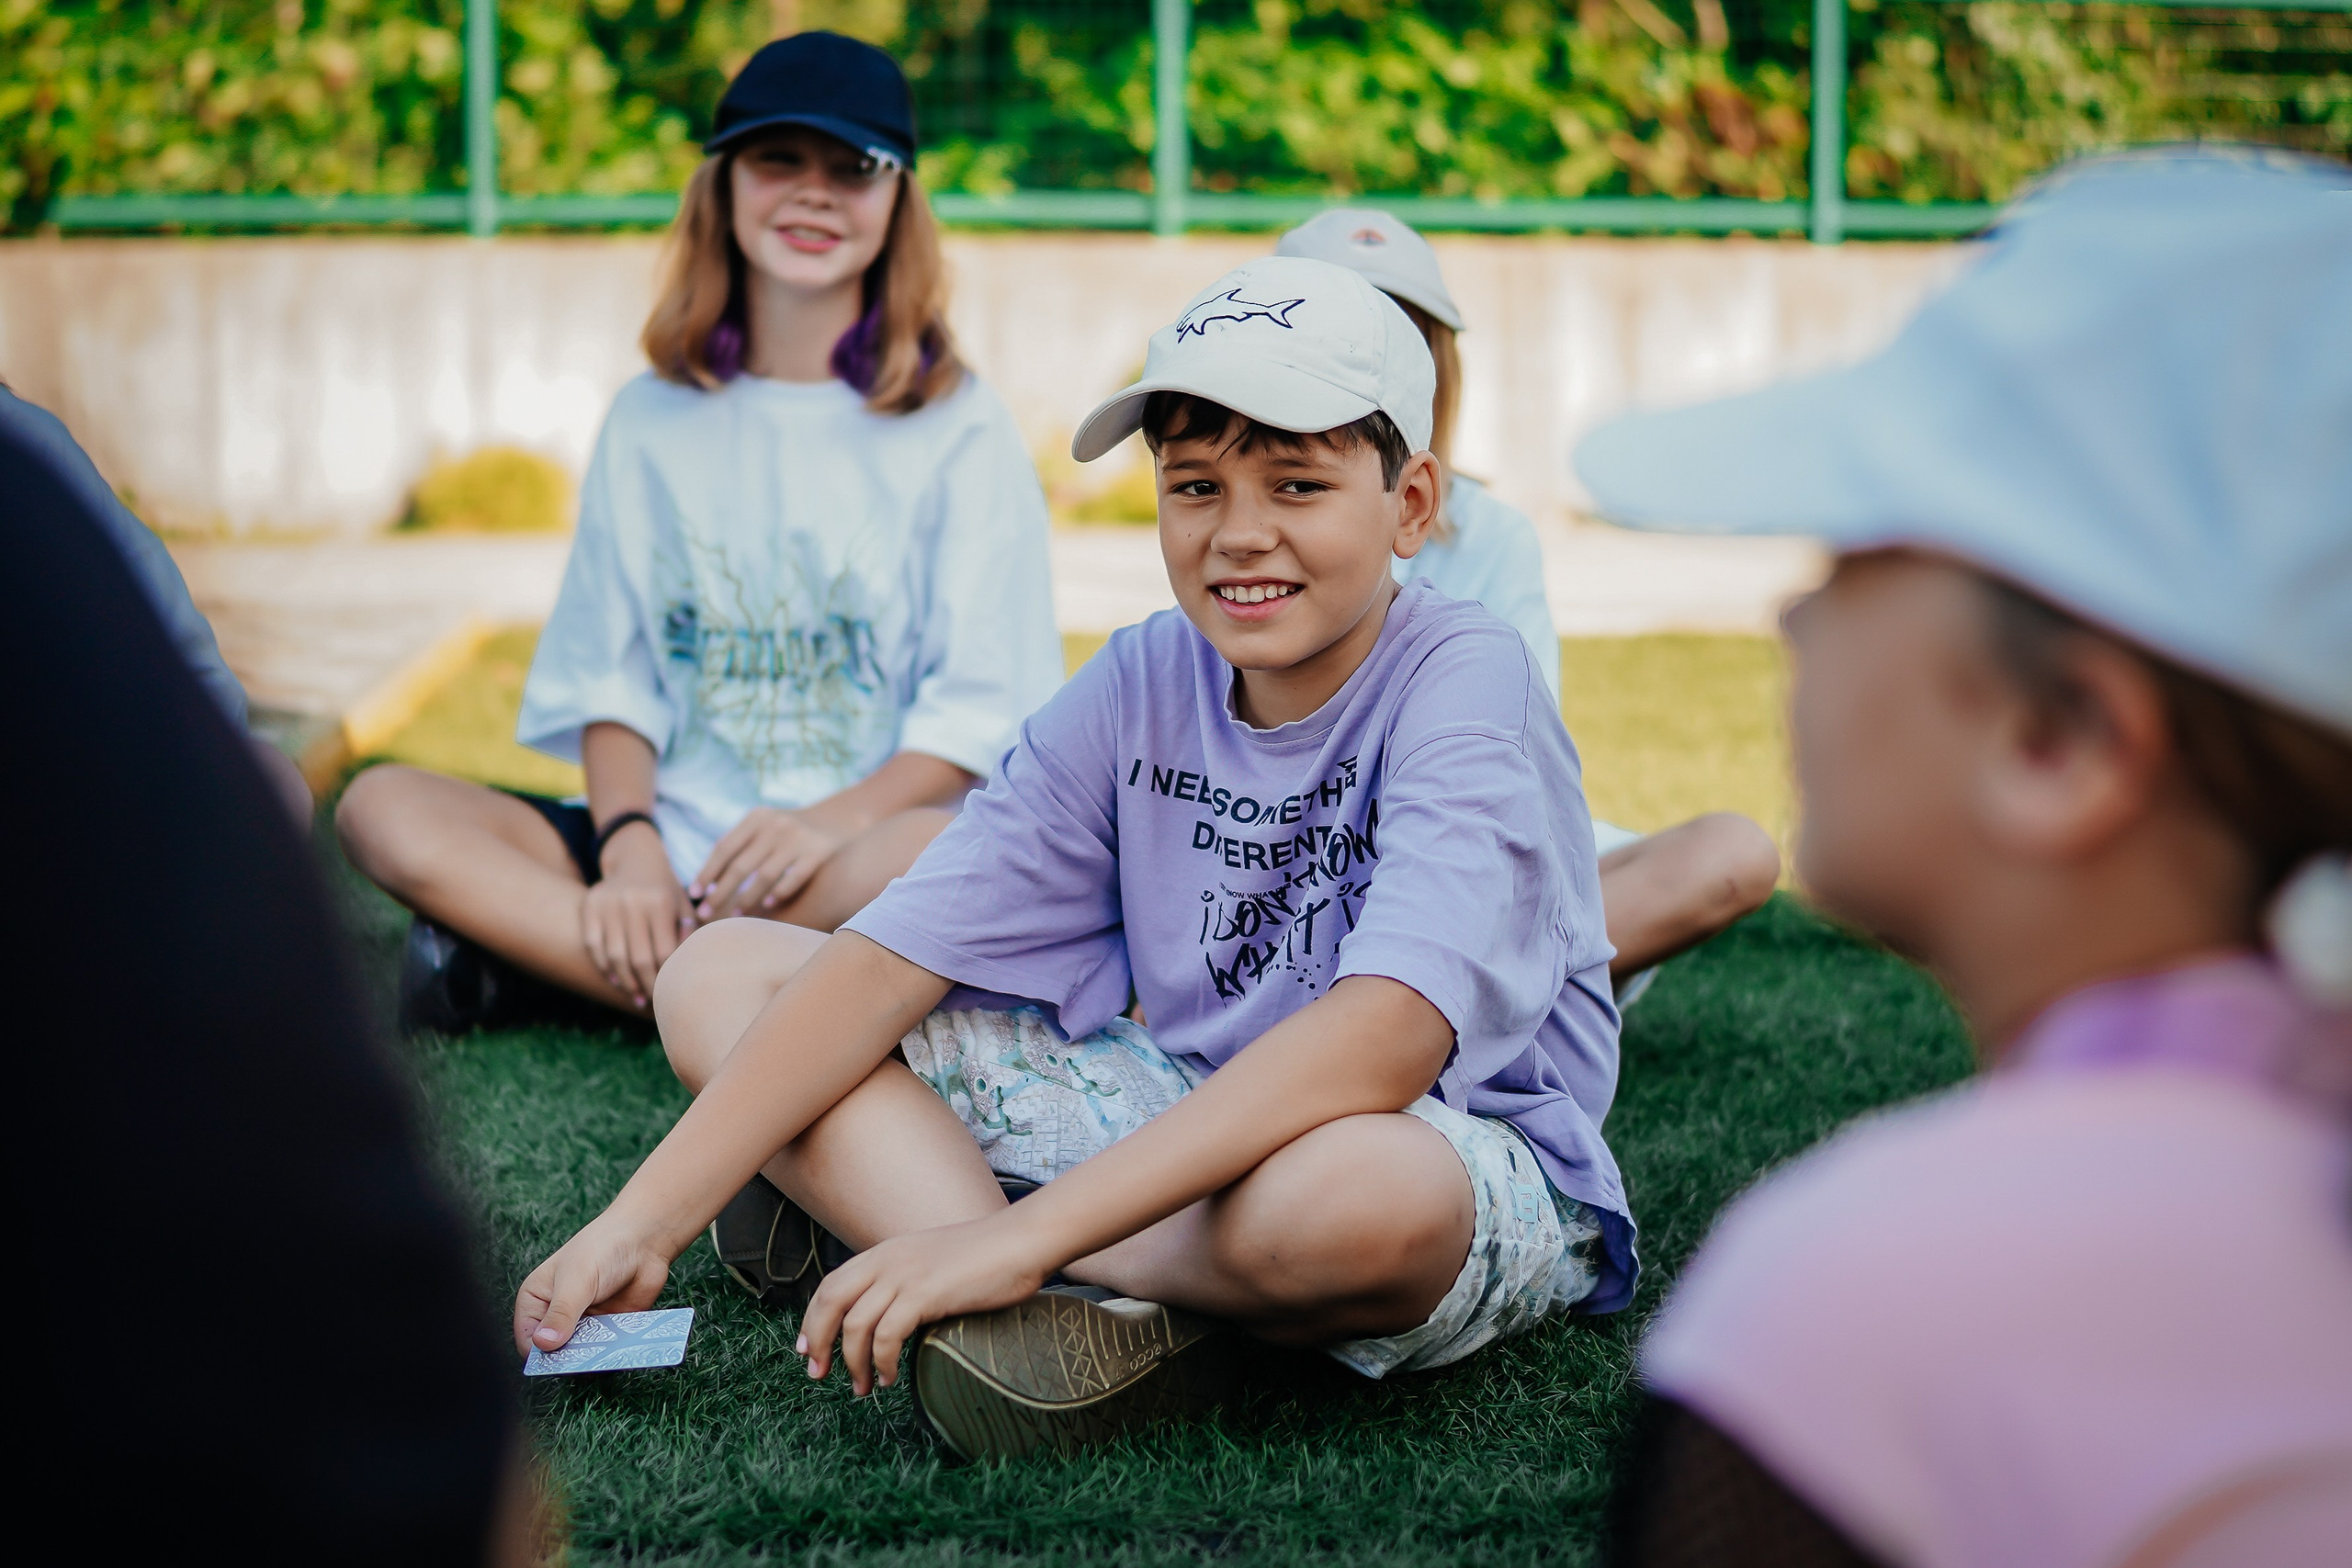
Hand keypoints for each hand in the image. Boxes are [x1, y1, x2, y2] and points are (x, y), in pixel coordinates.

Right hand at [513, 1211, 674, 1356]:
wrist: (644, 1240)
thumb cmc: (602, 1249)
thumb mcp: (577, 1280)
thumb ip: (562, 1313)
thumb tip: (543, 1344)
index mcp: (536, 1300)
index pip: (527, 1339)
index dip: (539, 1353)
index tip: (555, 1360)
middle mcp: (556, 1316)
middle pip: (553, 1352)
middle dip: (567, 1358)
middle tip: (583, 1359)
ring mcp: (583, 1325)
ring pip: (580, 1354)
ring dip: (590, 1358)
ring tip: (602, 1355)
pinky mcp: (608, 1330)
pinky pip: (604, 1351)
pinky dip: (609, 1354)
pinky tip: (618, 1352)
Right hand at [581, 823, 692, 1006]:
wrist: (636, 860)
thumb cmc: (667, 891)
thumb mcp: (684, 907)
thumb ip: (689, 936)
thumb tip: (688, 972)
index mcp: (661, 902)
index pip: (663, 952)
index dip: (666, 976)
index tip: (671, 992)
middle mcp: (632, 901)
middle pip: (638, 957)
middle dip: (646, 984)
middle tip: (652, 1000)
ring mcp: (608, 903)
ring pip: (613, 955)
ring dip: (624, 980)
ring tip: (634, 995)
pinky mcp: (589, 904)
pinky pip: (593, 944)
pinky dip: (603, 965)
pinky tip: (615, 979)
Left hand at [690, 806, 849, 921]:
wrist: (839, 818)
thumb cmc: (791, 831)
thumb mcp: (765, 825)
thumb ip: (740, 844)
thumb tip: (707, 881)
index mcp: (757, 817)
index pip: (725, 848)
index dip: (707, 872)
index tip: (695, 894)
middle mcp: (776, 825)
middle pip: (741, 865)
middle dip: (721, 893)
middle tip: (706, 914)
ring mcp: (799, 838)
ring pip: (765, 875)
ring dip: (748, 898)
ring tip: (736, 916)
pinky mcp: (819, 851)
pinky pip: (794, 878)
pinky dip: (780, 893)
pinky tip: (769, 906)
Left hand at [797, 1214, 1054, 1395]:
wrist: (1021, 1241)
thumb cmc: (988, 1256)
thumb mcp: (934, 1262)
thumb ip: (908, 1281)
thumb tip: (895, 1317)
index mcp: (886, 1252)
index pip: (833, 1284)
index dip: (813, 1318)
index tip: (808, 1348)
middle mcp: (887, 1260)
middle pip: (830, 1301)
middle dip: (817, 1341)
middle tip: (818, 1374)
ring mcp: (904, 1275)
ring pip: (855, 1325)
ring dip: (852, 1362)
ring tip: (861, 1388)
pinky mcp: (924, 1294)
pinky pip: (887, 1336)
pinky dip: (882, 1362)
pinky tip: (889, 1378)